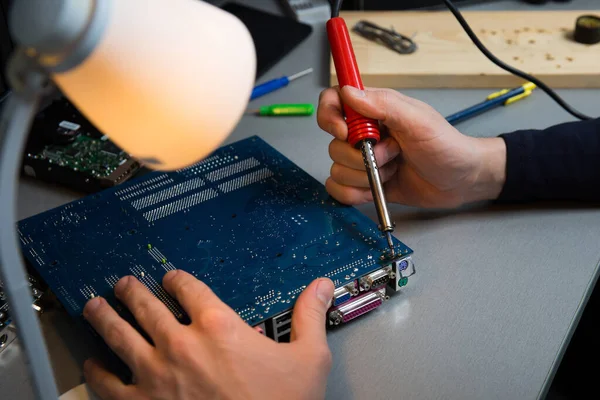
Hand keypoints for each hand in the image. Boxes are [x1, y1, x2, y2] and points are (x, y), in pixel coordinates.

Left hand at [82, 270, 334, 399]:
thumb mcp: (309, 359)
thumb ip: (310, 317)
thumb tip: (322, 286)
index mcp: (219, 326)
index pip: (189, 289)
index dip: (177, 279)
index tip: (170, 277)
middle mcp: (180, 343)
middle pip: (147, 306)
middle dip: (132, 291)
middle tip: (123, 283)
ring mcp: (155, 375)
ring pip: (119, 336)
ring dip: (104, 318)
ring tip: (94, 307)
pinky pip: (108, 383)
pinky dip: (96, 371)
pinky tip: (91, 364)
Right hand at [317, 86, 506, 207]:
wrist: (461, 181)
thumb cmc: (446, 146)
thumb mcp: (418, 121)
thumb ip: (383, 104)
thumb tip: (349, 92)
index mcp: (374, 110)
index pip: (333, 102)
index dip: (331, 117)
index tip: (346, 133)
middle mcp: (364, 133)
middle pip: (334, 144)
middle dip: (361, 157)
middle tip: (392, 154)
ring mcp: (364, 160)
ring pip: (337, 170)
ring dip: (366, 176)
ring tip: (393, 170)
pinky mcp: (364, 184)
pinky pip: (339, 190)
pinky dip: (355, 193)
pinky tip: (377, 189)